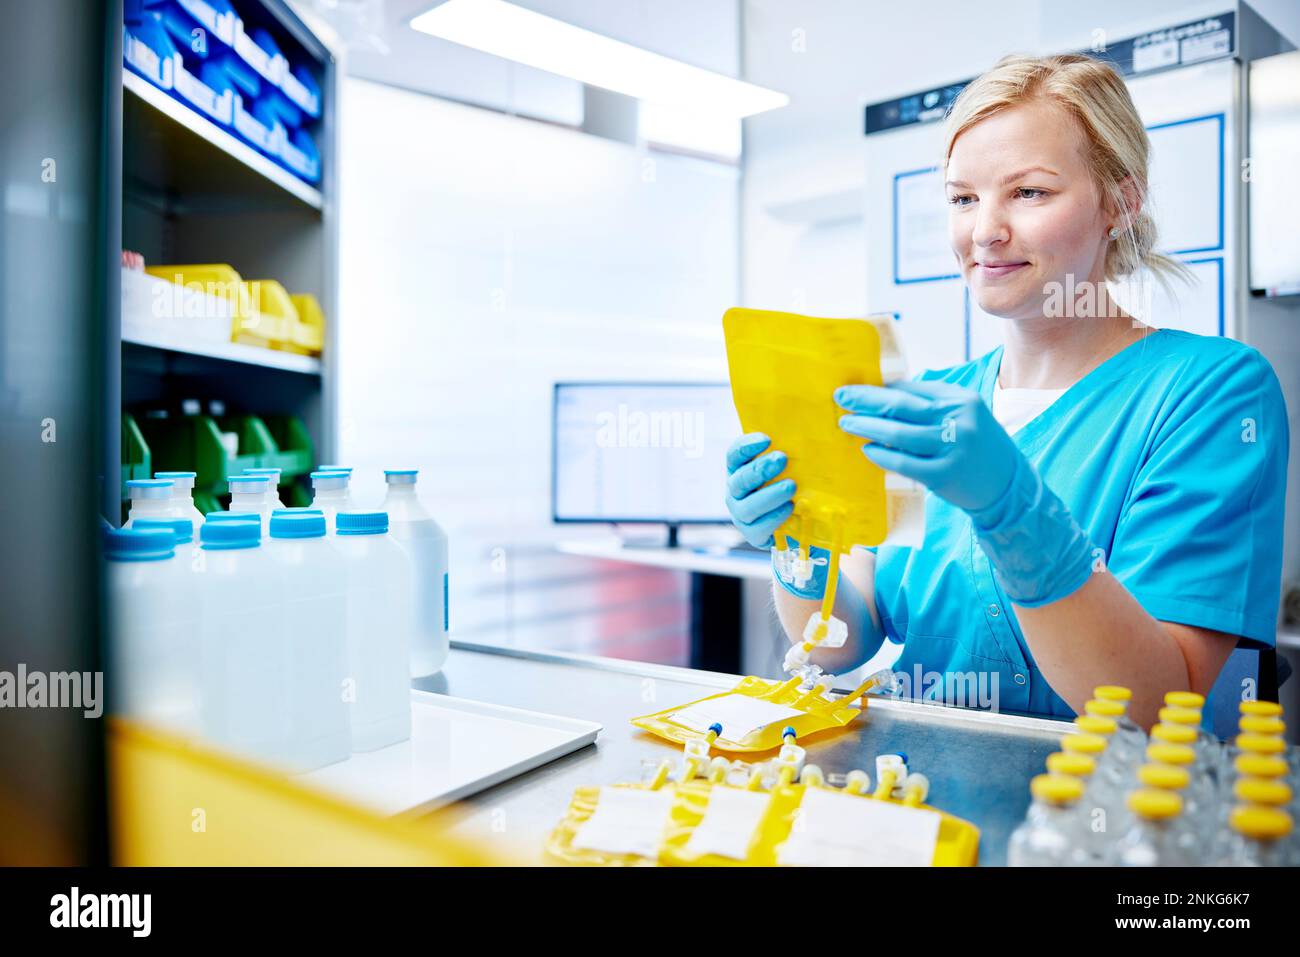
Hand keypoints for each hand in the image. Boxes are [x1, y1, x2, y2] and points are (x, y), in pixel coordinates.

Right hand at [725, 432, 794, 547]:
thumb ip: (789, 451)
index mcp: (739, 470)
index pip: (734, 454)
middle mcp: (735, 491)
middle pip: (739, 480)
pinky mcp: (753, 534)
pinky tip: (790, 507)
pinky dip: (775, 517)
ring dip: (769, 495)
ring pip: (747, 506)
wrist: (795, 522)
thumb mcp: (787, 466)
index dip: (747, 446)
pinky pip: (759, 527)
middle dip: (760, 469)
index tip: (767, 438)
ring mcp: (741, 514)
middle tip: (782, 459)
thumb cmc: (789, 484)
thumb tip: (811, 430)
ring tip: (791, 486)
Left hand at [837, 379, 1092, 606]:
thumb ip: (930, 405)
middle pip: (901, 407)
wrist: (1008, 485)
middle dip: (866, 401)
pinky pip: (904, 463)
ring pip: (899, 434)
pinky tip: (867, 450)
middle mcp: (959, 420)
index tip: (855, 387)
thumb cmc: (976, 446)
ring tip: (847, 424)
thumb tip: (883, 394)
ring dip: (868, 427)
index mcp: (961, 400)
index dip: (880, 387)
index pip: (912, 389)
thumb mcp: (963, 416)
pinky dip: (882, 456)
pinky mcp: (944, 476)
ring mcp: (952, 449)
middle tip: (841, 398)